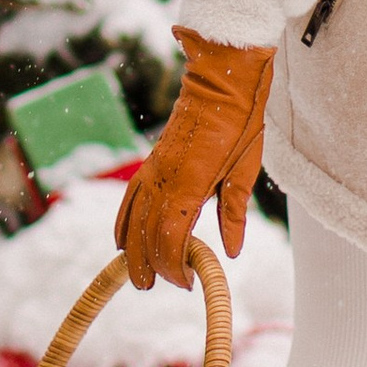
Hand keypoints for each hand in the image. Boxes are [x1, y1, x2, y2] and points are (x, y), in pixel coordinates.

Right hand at [113, 30, 273, 292]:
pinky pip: (131, 197)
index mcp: (189, 184)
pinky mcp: (152, 161)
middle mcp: (164, 178)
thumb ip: (234, 213)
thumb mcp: (245, 170)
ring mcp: (153, 169)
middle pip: (148, 233)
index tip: (186, 282)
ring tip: (135, 274)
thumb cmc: (240, 122)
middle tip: (153, 287)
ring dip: (132, 248)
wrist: (221, 79)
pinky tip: (121, 238)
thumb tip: (230, 253)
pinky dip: (124, 220)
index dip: (174, 265)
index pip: (171, 237)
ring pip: (134, 217)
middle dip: (150, 264)